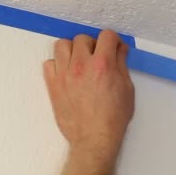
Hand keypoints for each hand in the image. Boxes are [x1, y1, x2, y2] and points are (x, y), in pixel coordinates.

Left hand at [43, 30, 134, 160]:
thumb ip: (121, 65)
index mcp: (103, 65)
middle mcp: (82, 65)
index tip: (115, 48)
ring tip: (80, 62)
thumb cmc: (113, 117)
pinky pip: (49, 63)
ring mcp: (64, 74)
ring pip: (62, 45)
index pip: (107, 36)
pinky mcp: (53, 84)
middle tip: (98, 57)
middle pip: (82, 38)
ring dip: (72, 50)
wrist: (94, 138)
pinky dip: (58, 65)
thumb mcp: (127, 89)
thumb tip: (119, 50)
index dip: (114, 41)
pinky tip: (68, 74)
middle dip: (93, 45)